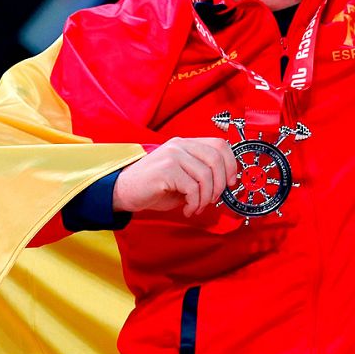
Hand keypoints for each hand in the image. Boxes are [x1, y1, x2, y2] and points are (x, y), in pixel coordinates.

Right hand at [114, 137, 237, 216]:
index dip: (231, 164)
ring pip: (206, 176)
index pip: (219, 145)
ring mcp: (172, 156)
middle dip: (220, 185)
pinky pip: (192, 188)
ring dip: (206, 198)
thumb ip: (201, 175)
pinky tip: (187, 210)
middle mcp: (179, 146)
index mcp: (185, 144)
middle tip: (213, 200)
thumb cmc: (154, 187)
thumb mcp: (182, 177)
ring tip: (197, 207)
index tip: (230, 182)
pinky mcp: (166, 170)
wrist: (124, 191)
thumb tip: (225, 185)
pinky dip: (194, 204)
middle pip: (216, 159)